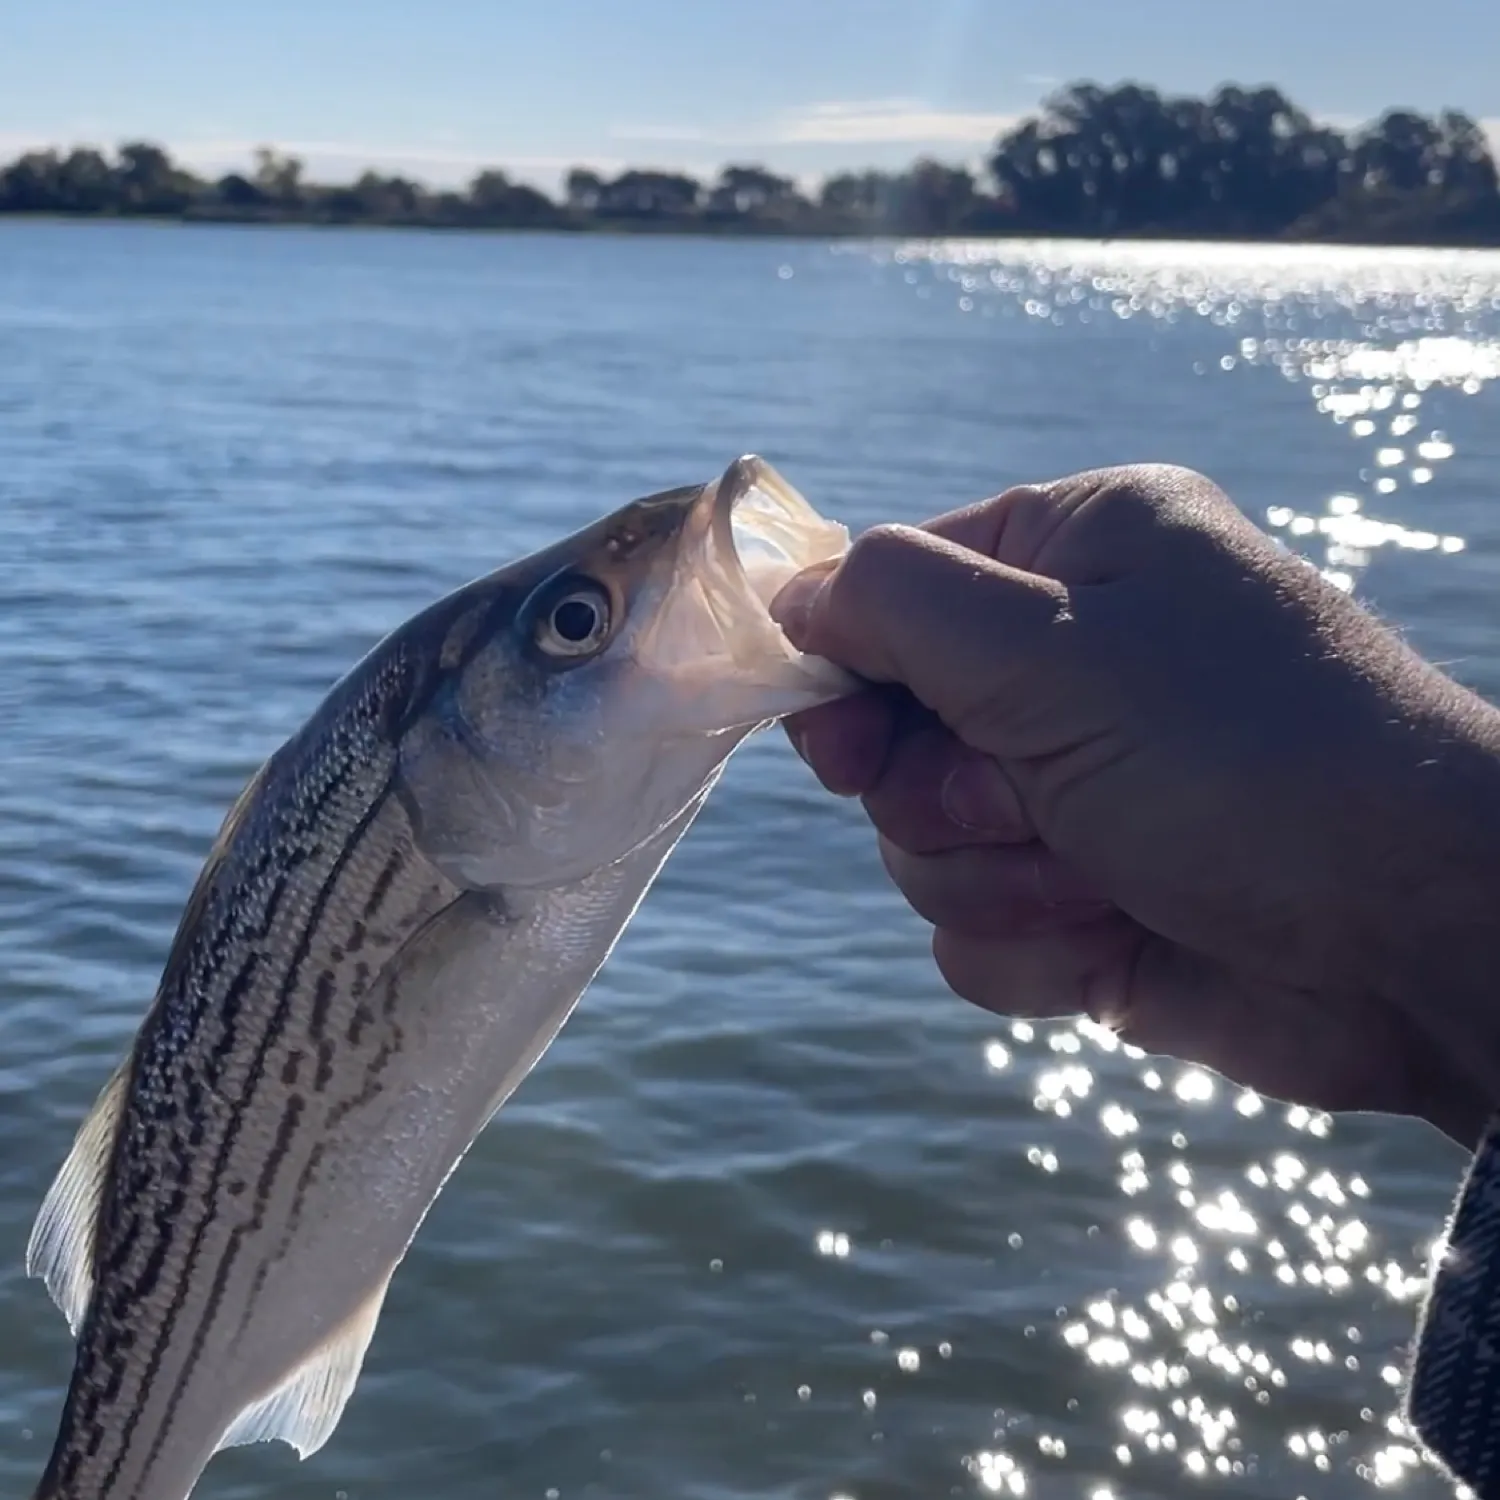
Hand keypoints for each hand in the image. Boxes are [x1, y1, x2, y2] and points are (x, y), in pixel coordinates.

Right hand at [774, 465, 1499, 1147]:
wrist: (1414, 942)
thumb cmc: (1248, 761)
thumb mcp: (1057, 650)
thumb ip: (898, 603)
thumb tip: (794, 597)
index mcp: (1072, 559)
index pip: (889, 592)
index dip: (846, 670)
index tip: (843, 741)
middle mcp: (1067, 667)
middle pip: (889, 733)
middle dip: (940, 793)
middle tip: (1017, 802)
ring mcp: (1073, 789)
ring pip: (918, 844)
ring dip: (995, 875)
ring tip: (1101, 873)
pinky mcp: (1082, 900)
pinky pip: (971, 931)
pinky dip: (1030, 946)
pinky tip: (1114, 935)